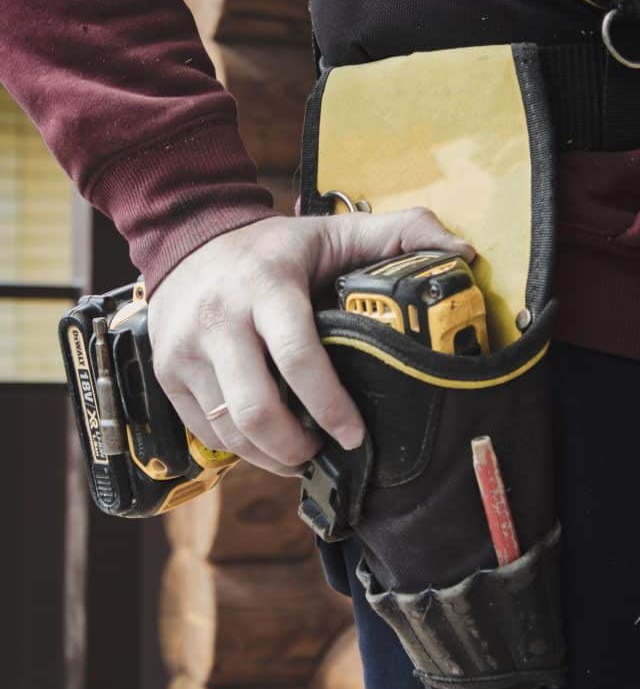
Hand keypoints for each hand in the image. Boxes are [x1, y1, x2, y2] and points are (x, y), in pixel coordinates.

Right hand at [148, 209, 474, 475]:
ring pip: (229, 430)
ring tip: (300, 454)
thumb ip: (400, 233)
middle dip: (296, 448)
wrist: (187, 237)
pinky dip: (240, 449)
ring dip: (270, 457)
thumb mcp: (333, 231)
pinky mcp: (167, 373)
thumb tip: (462, 254)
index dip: (331, 407)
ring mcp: (185, 350)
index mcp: (266, 286)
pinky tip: (266, 443)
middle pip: (256, 410)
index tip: (355, 436)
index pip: (298, 357)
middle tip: (324, 453)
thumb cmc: (273, 246)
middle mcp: (218, 319)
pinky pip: (206, 432)